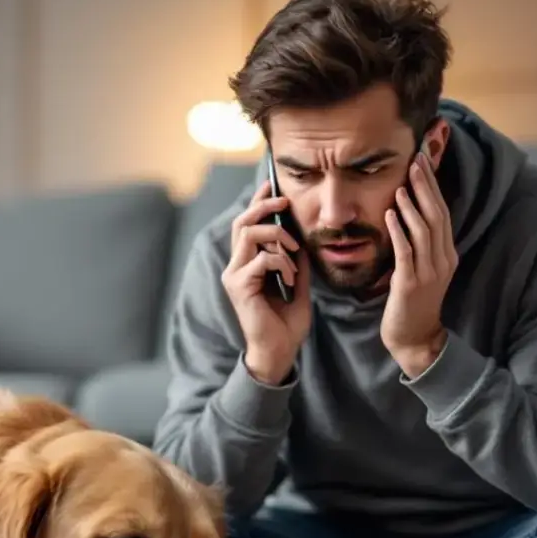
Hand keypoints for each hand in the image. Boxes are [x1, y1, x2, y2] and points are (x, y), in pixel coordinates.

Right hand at [221, 179, 312, 384]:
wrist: (279, 351)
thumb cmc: (286, 322)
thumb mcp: (297, 283)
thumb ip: (296, 261)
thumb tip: (302, 238)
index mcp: (245, 264)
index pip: (245, 224)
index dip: (256, 202)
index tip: (271, 185)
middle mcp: (235, 267)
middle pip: (242, 222)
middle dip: (264, 207)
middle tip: (285, 203)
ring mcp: (234, 276)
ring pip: (249, 234)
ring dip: (278, 237)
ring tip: (294, 253)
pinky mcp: (240, 286)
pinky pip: (262, 259)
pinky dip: (282, 263)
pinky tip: (290, 280)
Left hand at [381, 150, 457, 377]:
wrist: (415, 337)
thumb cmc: (413, 302)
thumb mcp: (422, 270)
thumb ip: (419, 246)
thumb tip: (407, 215)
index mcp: (447, 255)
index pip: (442, 213)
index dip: (433, 187)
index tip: (423, 163)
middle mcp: (443, 260)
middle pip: (437, 216)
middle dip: (426, 187)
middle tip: (417, 161)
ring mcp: (429, 272)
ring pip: (424, 231)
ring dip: (412, 205)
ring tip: (403, 183)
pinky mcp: (410, 284)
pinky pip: (406, 251)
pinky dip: (399, 230)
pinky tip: (390, 213)